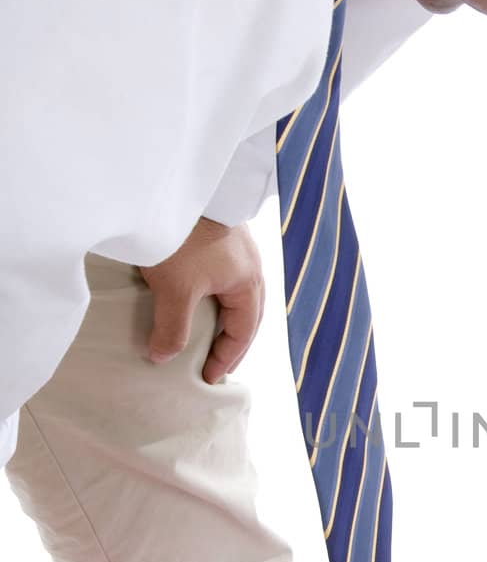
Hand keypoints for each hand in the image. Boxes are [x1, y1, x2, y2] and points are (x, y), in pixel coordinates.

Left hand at [139, 217, 264, 383]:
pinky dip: (214, 294)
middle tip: (214, 361)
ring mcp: (237, 248)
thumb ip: (172, 328)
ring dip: (223, 315)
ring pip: (235, 293)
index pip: (244, 332)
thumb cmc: (184, 237)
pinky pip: (223, 275)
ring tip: (205, 330)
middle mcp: (250, 266)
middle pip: (247, 313)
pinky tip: (197, 294)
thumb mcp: (175, 290)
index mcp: (248, 282)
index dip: (226, 358)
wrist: (178, 184)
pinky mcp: (219, 234)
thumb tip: (162, 358)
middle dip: (232, 340)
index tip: (208, 377)